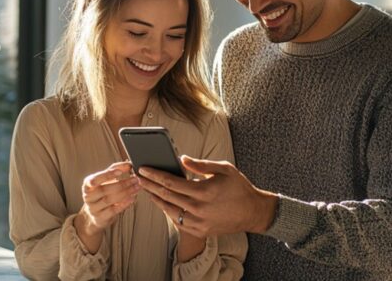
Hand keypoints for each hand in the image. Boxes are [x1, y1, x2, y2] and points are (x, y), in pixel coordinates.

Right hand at [74, 162, 139, 251]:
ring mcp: (93, 208)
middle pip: (105, 189)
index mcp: (88, 185)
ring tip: (137, 187)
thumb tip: (128, 164)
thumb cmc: (102, 192)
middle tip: (135, 179)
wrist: (96, 214)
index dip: (107, 175)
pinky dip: (124, 204)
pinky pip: (113, 210)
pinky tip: (132, 198)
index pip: (96, 179)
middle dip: (122, 184)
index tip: (120, 172)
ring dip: (126, 193)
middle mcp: (88, 196)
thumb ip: (115, 169)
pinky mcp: (100, 218)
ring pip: (110, 200)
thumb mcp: (105, 180)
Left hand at [138, 155, 277, 237]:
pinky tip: (163, 203)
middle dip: (150, 185)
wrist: (252, 212)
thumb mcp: (224, 169)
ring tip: (148, 189)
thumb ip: (201, 164)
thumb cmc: (239, 187)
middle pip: (167, 196)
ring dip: (156, 199)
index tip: (144, 169)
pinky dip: (168, 211)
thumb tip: (181, 159)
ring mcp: (199, 222)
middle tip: (139, 177)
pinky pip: (178, 221)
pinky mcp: (200, 231)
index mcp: (204, 191)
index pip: (172, 182)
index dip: (155, 175)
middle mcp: (199, 209)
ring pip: (170, 210)